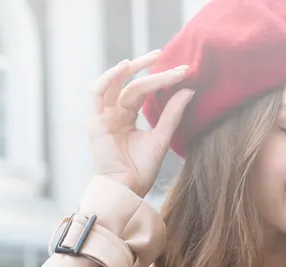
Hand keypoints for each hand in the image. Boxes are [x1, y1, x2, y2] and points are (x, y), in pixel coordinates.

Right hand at [88, 50, 194, 196]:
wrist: (126, 192)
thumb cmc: (141, 171)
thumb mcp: (161, 138)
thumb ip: (172, 115)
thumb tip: (189, 90)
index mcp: (126, 117)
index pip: (143, 91)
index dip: (161, 80)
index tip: (183, 72)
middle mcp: (113, 114)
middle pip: (131, 84)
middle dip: (149, 69)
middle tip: (166, 56)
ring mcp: (103, 117)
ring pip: (115, 83)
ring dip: (130, 68)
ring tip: (151, 58)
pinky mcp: (95, 122)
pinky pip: (97, 93)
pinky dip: (109, 77)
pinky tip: (125, 67)